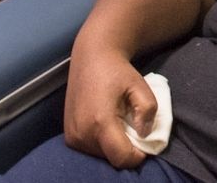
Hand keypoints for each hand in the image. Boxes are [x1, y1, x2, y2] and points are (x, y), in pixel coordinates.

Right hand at [63, 46, 158, 168]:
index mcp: (100, 121)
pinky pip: (90, 149)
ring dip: (114, 146)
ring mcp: (72, 135)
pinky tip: (106, 124)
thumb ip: (148, 110)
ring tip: (118, 123)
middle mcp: (82, 132)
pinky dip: (102, 142)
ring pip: (101, 155)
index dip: (137, 156)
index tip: (143, 142)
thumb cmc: (118, 71)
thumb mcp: (141, 86)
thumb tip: (144, 133)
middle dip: (126, 149)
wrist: (91, 57)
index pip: (121, 158)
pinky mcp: (68, 135)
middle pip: (112, 158)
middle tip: (131, 127)